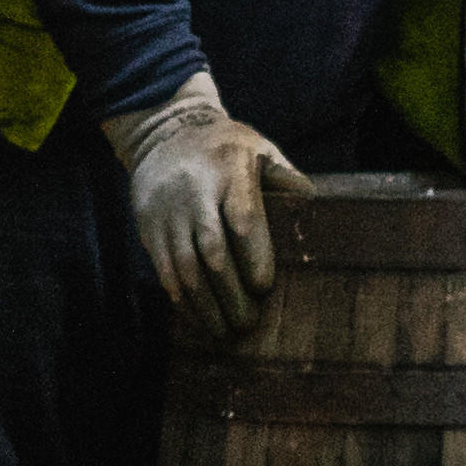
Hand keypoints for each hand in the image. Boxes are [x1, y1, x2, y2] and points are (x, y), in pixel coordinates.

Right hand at [104, 73, 308, 339]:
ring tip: (225, 332)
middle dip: (231, 294)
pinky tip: (198, 319)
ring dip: (205, 306)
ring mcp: (168, 211)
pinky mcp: (149, 226)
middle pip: (212, 252)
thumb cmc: (226, 147)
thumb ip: (287, 179)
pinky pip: (164, 271)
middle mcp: (195, 191)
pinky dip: (182, 300)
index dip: (254, 257)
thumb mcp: (260, 149)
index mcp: (229, 170)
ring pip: (185, 268)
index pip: (242, 218)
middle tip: (248, 324)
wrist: (164, 132)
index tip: (264, 289)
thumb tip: (316, 207)